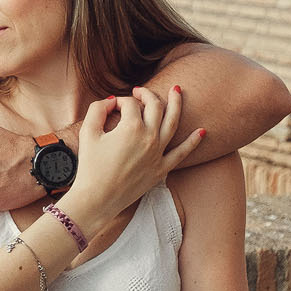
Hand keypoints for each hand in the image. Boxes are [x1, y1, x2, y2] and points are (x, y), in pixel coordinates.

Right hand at [68, 84, 203, 225]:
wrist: (97, 199)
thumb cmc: (90, 167)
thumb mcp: (87, 133)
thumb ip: (97, 109)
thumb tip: (111, 101)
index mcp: (131, 127)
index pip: (129, 104)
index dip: (119, 101)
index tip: (110, 108)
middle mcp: (150, 137)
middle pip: (155, 106)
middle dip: (146, 95)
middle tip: (139, 92)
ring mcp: (158, 153)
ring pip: (173, 122)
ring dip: (177, 104)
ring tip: (177, 91)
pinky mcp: (162, 169)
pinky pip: (182, 153)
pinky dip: (193, 141)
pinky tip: (202, 131)